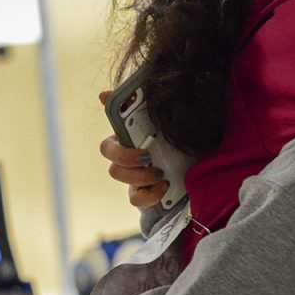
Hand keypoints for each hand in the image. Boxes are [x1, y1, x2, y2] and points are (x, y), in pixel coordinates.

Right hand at [99, 90, 167, 208]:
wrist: (191, 154)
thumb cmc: (166, 132)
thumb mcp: (156, 116)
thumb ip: (133, 105)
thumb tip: (104, 95)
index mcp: (123, 142)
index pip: (107, 148)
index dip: (122, 153)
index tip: (144, 152)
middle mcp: (126, 163)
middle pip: (115, 170)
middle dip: (133, 167)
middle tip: (151, 159)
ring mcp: (134, 180)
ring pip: (126, 185)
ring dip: (142, 179)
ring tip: (161, 173)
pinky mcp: (145, 193)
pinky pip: (137, 200)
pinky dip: (151, 195)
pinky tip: (165, 186)